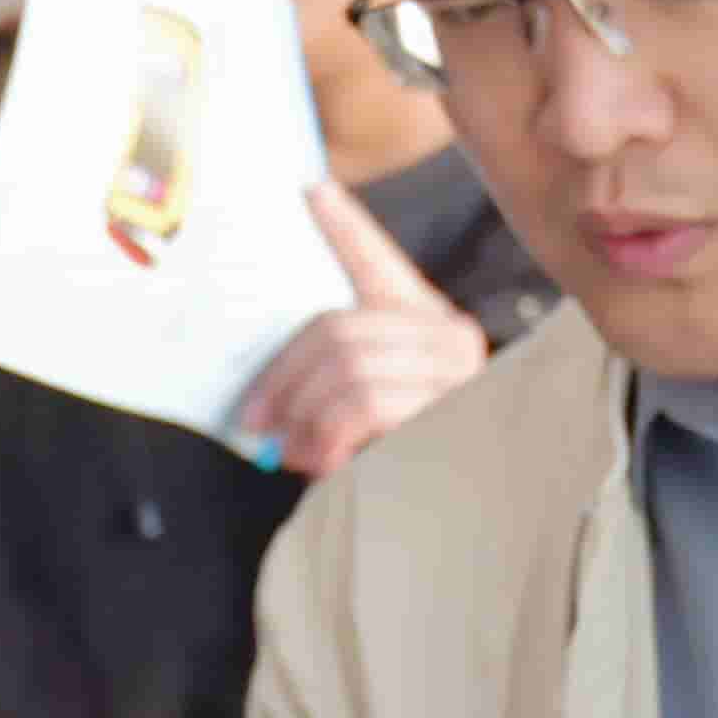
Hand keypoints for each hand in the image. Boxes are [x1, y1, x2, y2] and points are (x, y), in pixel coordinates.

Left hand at [233, 178, 491, 476]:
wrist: (458, 526)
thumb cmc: (404, 471)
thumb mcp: (362, 419)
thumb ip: (331, 390)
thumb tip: (264, 404)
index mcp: (424, 322)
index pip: (377, 261)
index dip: (345, 227)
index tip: (311, 191)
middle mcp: (449, 335)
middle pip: (338, 328)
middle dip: (284, 380)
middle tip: (259, 424)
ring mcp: (457, 370)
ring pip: (347, 365)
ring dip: (304, 415)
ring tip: (292, 453)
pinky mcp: (453, 406)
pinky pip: (365, 401)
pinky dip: (328, 434)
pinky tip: (325, 463)